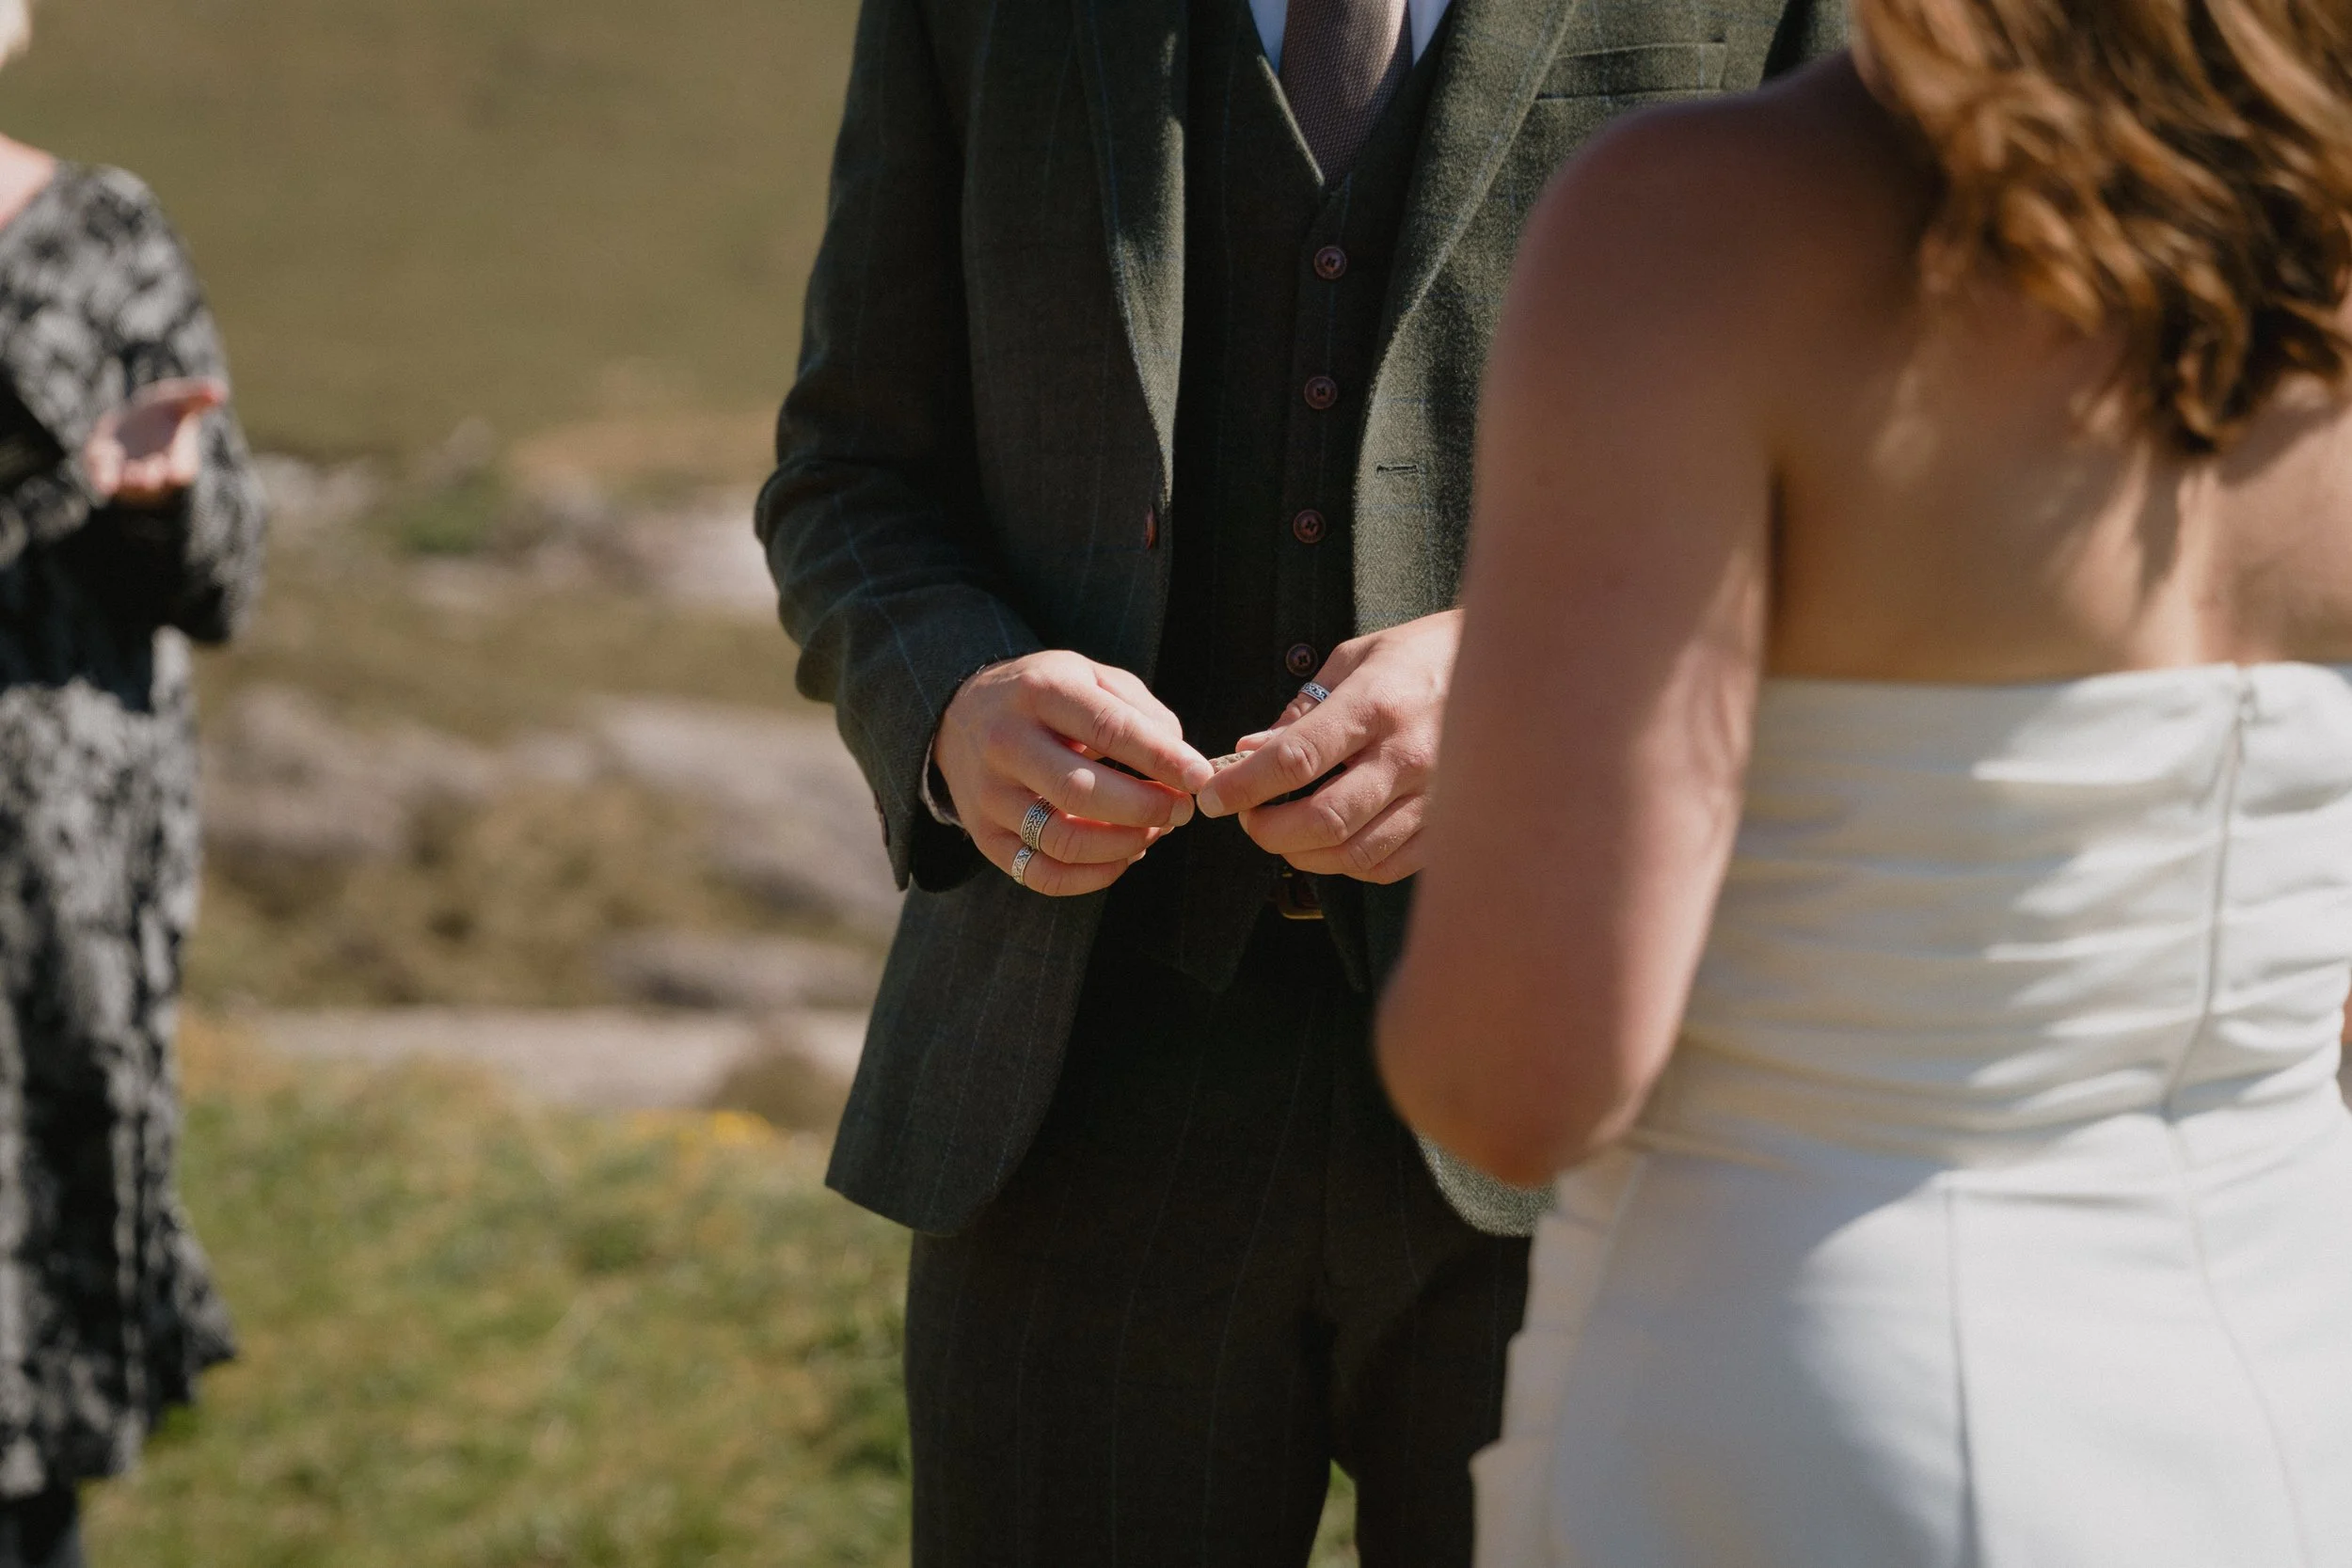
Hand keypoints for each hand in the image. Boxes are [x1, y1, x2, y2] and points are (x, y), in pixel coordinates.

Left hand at [83, 377, 225, 505]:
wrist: (126, 427)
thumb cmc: (160, 417)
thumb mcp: (177, 402)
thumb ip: (197, 398)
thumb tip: (221, 391)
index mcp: (178, 462)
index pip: (181, 471)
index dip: (178, 470)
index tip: (176, 472)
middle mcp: (155, 474)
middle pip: (155, 481)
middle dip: (151, 477)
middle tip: (148, 473)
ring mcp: (128, 477)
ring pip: (129, 486)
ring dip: (129, 483)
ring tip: (130, 475)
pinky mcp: (104, 471)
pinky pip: (105, 480)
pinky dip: (105, 481)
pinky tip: (104, 484)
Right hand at [936, 650, 1214, 895]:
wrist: (961, 714)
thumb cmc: (1045, 696)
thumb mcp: (1089, 676)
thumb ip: (1140, 710)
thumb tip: (1178, 760)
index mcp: (1039, 691)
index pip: (1108, 728)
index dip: (1161, 758)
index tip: (1201, 776)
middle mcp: (1006, 742)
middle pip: (1081, 790)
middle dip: (1146, 807)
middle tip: (1183, 810)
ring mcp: (989, 794)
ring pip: (1063, 840)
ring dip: (1124, 844)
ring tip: (1156, 831)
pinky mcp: (984, 836)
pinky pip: (1042, 875)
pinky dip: (1094, 877)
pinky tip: (1124, 856)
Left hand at [1196, 609, 1460, 884]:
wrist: (1511, 665)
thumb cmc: (1421, 655)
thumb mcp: (1354, 659)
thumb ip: (1301, 710)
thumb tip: (1250, 752)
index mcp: (1375, 706)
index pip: (1296, 759)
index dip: (1245, 786)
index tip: (1213, 795)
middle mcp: (1407, 756)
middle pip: (1323, 820)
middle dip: (1268, 830)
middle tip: (1248, 818)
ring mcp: (1434, 796)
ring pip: (1355, 853)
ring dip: (1304, 854)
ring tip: (1284, 833)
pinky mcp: (1450, 822)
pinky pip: (1390, 865)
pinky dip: (1347, 864)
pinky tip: (1332, 843)